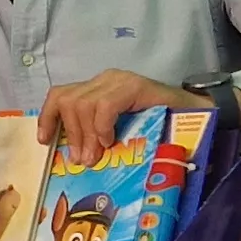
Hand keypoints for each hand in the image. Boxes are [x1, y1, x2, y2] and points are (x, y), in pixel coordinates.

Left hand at [38, 70, 216, 160]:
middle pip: (68, 101)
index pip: (60, 95)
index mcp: (97, 89)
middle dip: (71, 134)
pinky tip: (109, 140)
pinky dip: (101, 125)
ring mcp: (120, 80)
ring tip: (96, 155)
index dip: (47, 117)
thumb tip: (76, 158)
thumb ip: (96, 137)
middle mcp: (105, 80)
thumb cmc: (158, 128)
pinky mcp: (135, 86)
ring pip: (83, 103)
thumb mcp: (119, 133)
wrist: (196, 115)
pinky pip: (104, 104)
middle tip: (83, 160)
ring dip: (86, 135)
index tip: (44, 141)